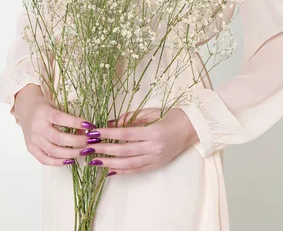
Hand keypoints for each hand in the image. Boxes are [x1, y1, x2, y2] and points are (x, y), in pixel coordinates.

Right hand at [14, 84, 101, 166]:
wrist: (26, 109)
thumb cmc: (44, 107)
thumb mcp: (56, 106)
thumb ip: (69, 118)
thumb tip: (86, 131)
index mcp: (43, 113)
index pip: (60, 119)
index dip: (75, 123)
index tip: (90, 126)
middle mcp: (37, 127)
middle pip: (58, 138)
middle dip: (77, 141)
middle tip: (90, 142)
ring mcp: (33, 139)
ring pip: (52, 151)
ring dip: (71, 153)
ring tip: (84, 152)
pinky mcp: (31, 148)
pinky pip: (44, 159)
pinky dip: (58, 162)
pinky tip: (70, 160)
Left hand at [84, 107, 199, 175]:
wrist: (194, 128)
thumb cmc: (173, 116)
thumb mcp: (152, 112)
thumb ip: (132, 118)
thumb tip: (112, 123)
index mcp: (154, 132)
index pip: (125, 134)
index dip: (108, 134)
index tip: (94, 133)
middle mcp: (154, 148)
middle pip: (124, 151)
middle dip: (104, 149)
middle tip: (88, 148)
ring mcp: (156, 159)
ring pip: (128, 164)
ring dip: (109, 163)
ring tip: (94, 161)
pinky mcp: (157, 165)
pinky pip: (136, 170)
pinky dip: (122, 171)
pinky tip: (110, 169)